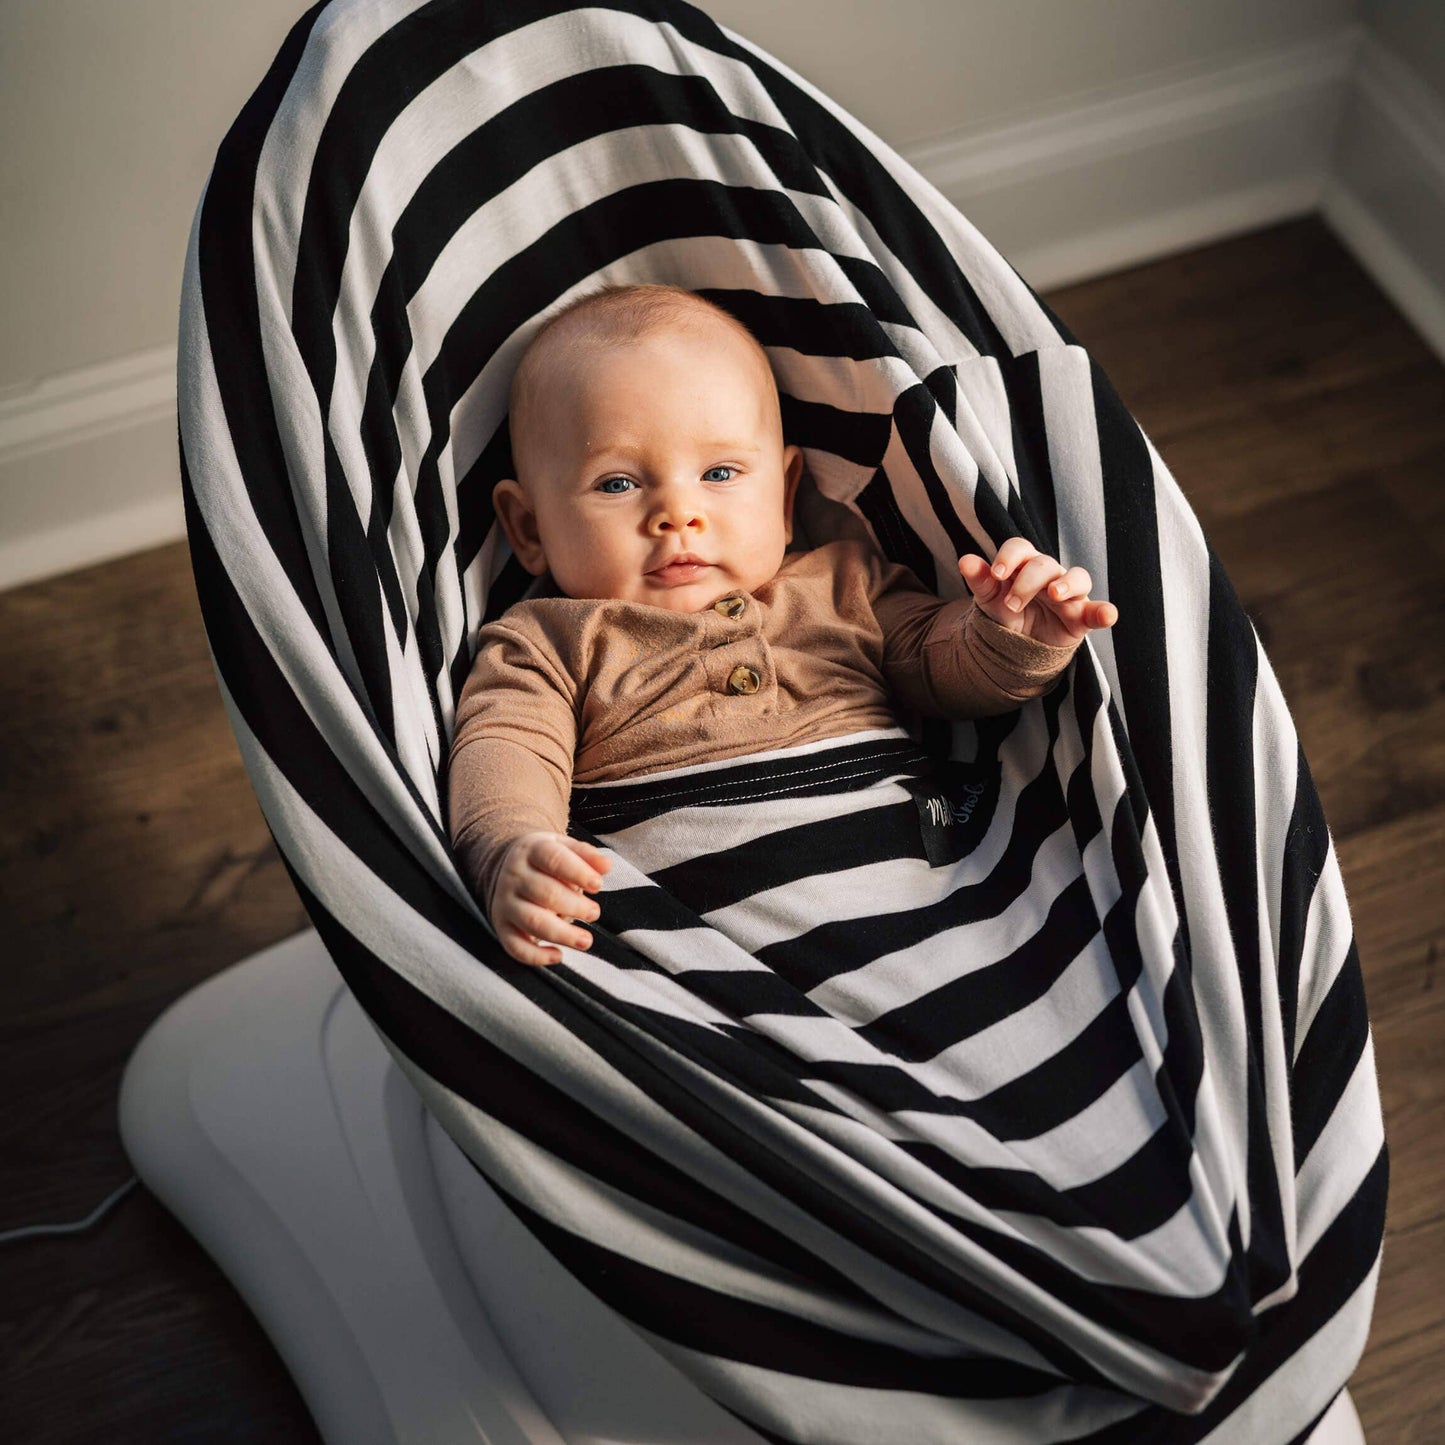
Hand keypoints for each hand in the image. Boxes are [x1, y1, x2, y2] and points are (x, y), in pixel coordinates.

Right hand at [488, 831, 611, 966]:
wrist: (508, 867)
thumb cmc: (547, 860)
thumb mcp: (565, 848)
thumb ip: (587, 855)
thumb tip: (606, 865)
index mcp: (532, 850)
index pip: (554, 859)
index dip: (578, 872)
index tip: (598, 884)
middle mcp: (514, 876)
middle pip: (544, 893)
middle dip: (575, 906)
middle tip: (594, 913)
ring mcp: (505, 903)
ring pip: (532, 921)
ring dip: (562, 934)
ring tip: (586, 940)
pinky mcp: (502, 927)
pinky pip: (515, 946)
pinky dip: (536, 956)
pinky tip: (558, 955)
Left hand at [958, 538, 1117, 648]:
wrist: (1018, 645)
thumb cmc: (1007, 612)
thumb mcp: (989, 599)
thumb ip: (980, 580)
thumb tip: (964, 560)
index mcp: (1024, 564)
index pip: (1020, 548)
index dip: (1009, 557)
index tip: (997, 574)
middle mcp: (1050, 574)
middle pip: (1045, 564)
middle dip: (1027, 582)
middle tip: (1012, 603)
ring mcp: (1069, 594)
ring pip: (1078, 577)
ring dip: (1067, 583)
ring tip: (1054, 594)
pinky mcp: (1082, 616)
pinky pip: (1097, 611)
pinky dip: (1105, 611)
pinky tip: (1107, 615)